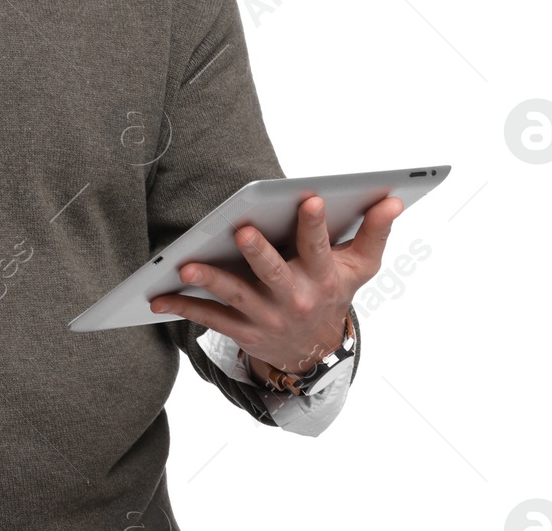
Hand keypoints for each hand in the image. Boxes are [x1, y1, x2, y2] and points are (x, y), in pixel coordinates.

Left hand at [150, 193, 403, 375]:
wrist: (314, 353)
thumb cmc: (333, 292)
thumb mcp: (360, 268)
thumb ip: (375, 232)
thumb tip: (393, 198)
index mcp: (322, 276)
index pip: (319, 247)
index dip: (315, 225)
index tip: (309, 199)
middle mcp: (294, 297)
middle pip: (274, 273)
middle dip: (258, 253)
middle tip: (241, 230)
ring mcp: (266, 317)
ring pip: (235, 297)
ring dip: (210, 281)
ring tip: (186, 266)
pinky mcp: (243, 331)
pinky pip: (210, 318)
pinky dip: (183, 307)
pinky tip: (158, 297)